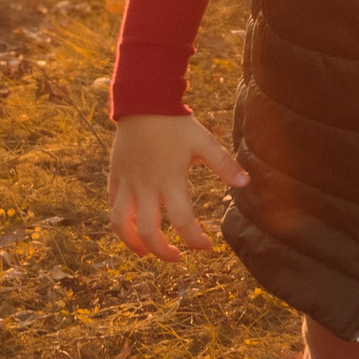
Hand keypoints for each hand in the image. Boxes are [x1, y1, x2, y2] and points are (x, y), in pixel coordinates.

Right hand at [107, 114, 243, 261]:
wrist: (143, 101)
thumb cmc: (175, 122)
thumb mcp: (203, 142)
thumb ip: (224, 164)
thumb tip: (246, 183)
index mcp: (170, 181)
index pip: (182, 222)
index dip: (195, 240)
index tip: (207, 246)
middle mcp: (145, 186)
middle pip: (147, 232)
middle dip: (161, 252)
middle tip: (176, 257)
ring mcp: (127, 182)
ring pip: (120, 224)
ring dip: (132, 243)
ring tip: (145, 252)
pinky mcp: (115, 176)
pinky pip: (113, 205)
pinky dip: (121, 219)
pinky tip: (132, 224)